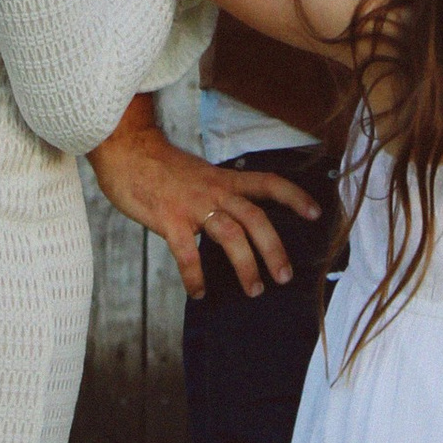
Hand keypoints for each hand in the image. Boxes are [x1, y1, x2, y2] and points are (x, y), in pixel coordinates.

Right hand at [90, 110, 319, 299]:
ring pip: (230, 235)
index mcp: (224, 179)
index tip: (316, 213)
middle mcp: (214, 191)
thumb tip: (232, 222)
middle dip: (274, 248)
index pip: (268, 183)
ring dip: (246, 265)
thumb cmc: (160, 166)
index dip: (294, 197)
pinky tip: (199, 293)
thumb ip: (217, 195)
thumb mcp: (198, 175)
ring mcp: (192, 205)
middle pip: (255, 218)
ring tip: (254, 290)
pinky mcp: (168, 219)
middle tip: (285, 277)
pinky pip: (187, 253)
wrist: (126, 150)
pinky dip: (195, 276)